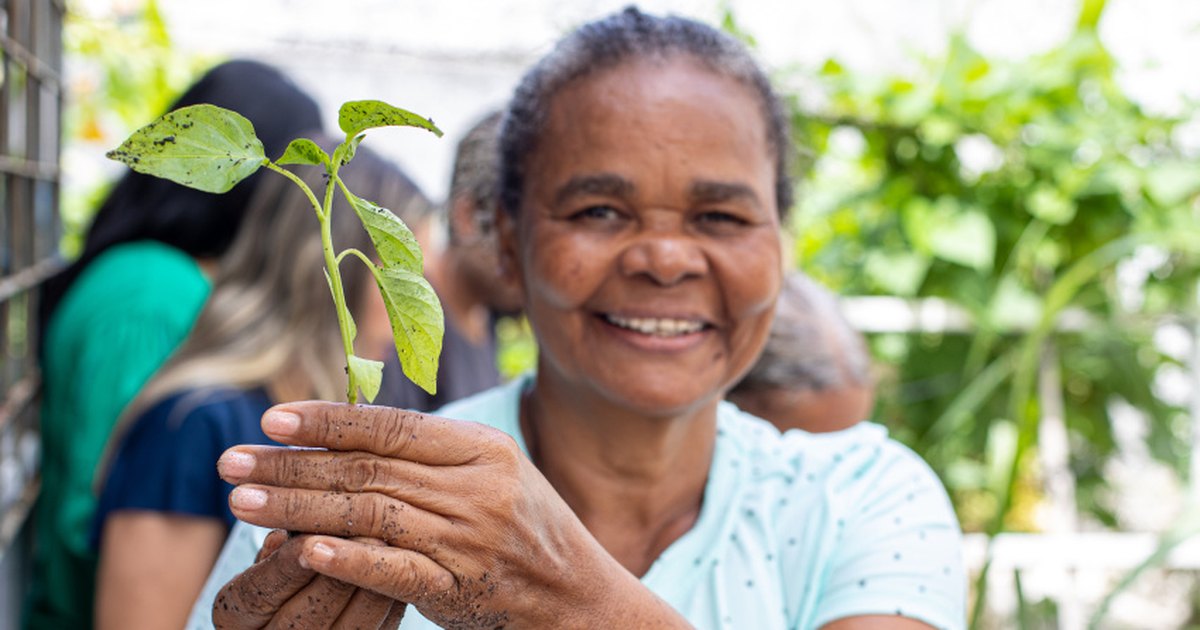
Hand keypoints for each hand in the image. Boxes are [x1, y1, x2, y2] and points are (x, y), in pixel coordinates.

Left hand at [216, 402, 682, 628]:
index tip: (272, 419)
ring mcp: (468, 538)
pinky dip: (347, 558)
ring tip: (244, 504)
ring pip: (369, 514)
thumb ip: (433, 450)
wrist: (579, 594)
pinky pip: (394, 570)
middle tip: (231, 463)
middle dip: (293, 465)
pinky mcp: (458, 587)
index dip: (328, 421)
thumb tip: (353, 428)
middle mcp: (475, 488)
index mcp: (482, 448)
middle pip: (368, 469)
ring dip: (300, 508)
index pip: (392, 426)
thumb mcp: (494, 470)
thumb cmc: (527, 525)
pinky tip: (303, 550)